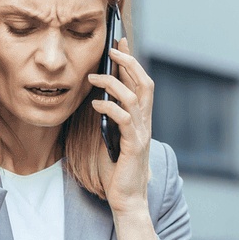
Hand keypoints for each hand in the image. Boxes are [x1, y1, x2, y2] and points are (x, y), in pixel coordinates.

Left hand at [88, 37, 152, 213]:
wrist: (127, 198)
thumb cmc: (116, 170)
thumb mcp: (111, 137)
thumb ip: (109, 118)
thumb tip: (95, 97)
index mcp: (140, 119)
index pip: (139, 82)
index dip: (132, 60)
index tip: (120, 41)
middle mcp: (145, 122)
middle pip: (144, 82)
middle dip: (129, 62)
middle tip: (112, 48)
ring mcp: (141, 134)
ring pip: (133, 97)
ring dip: (113, 83)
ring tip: (93, 77)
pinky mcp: (133, 146)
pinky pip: (124, 119)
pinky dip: (109, 108)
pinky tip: (95, 105)